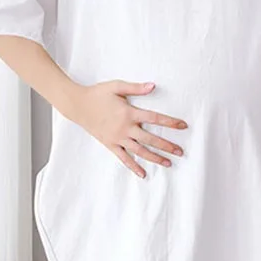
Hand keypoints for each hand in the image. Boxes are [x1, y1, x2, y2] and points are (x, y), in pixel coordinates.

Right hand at [69, 80, 187, 178]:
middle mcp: (125, 128)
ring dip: (155, 158)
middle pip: (150, 139)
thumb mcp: (116, 86)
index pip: (155, 118)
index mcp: (129, 113)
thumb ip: (136, 88)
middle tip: (181, 152)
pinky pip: (124, 158)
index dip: (170, 122)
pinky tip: (143, 174)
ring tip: (168, 163)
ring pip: (140, 151)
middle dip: (167, 146)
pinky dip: (134, 166)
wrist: (77, 105)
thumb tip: (153, 86)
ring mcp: (118, 138)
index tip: (183, 126)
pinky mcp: (110, 144)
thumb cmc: (97, 94)